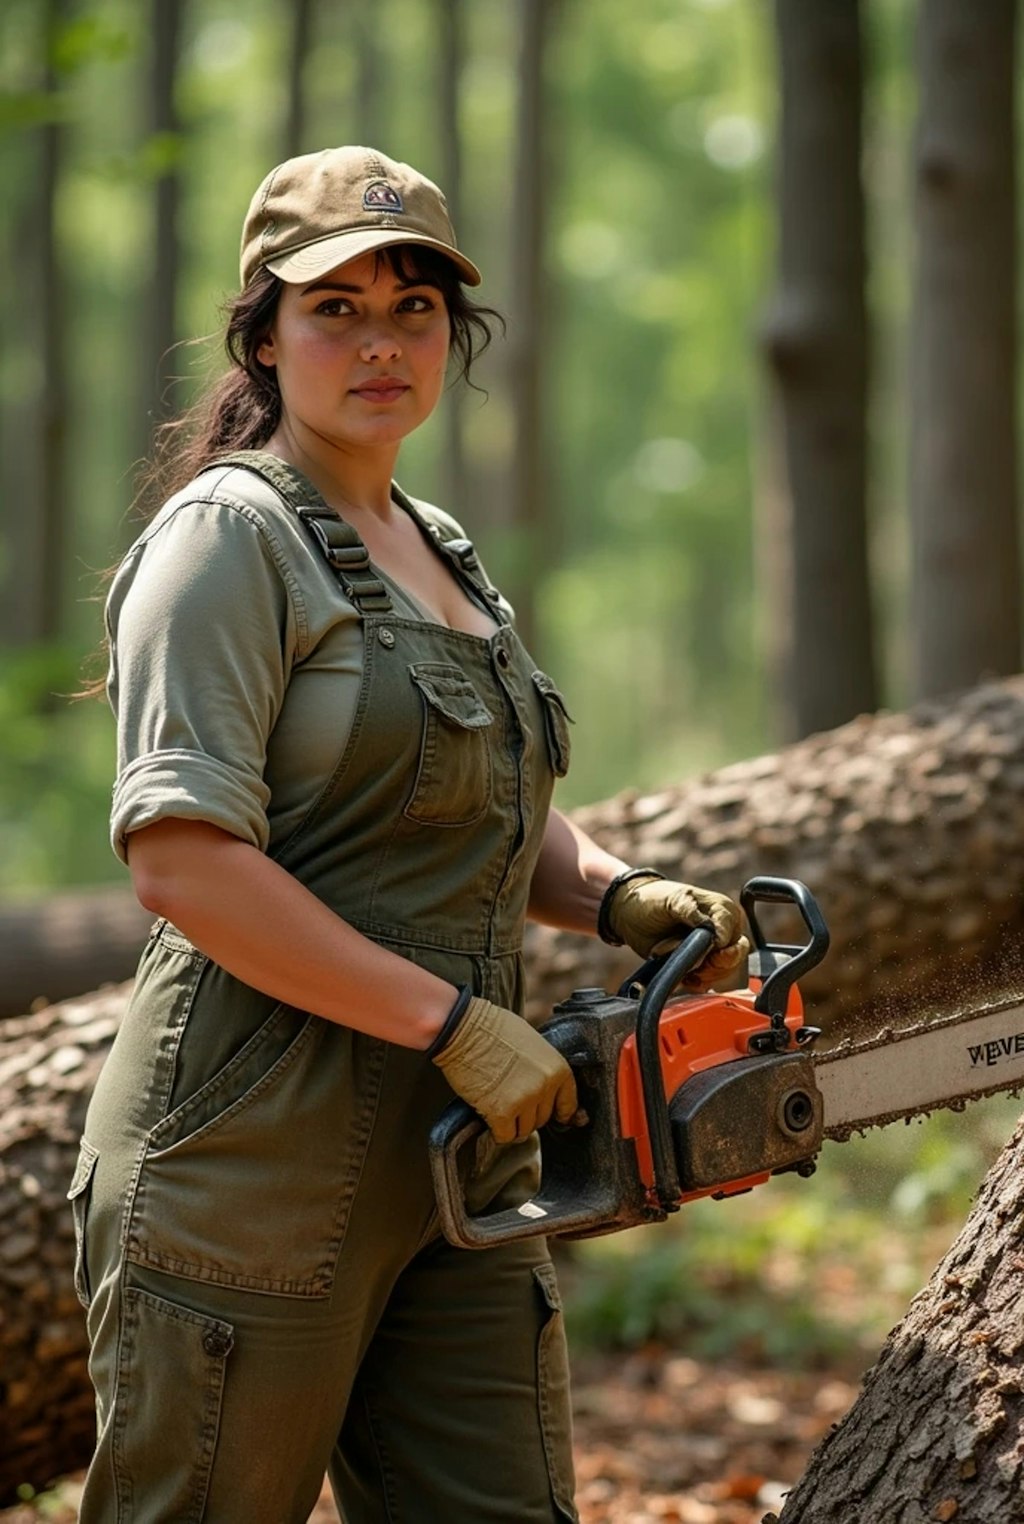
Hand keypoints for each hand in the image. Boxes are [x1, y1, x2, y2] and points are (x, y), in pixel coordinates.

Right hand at [430, 996, 578, 1143]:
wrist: (463, 1028)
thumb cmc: (493, 1028)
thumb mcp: (531, 1042)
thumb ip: (543, 1068)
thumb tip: (546, 1088)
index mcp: (557, 1068)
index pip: (568, 1104)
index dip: (558, 1112)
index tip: (554, 1117)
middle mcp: (544, 1087)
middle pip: (542, 1119)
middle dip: (527, 1113)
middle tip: (510, 1097)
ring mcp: (524, 1101)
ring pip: (524, 1130)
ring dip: (512, 1123)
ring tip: (498, 1102)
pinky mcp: (501, 1113)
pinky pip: (505, 1136)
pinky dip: (496, 1130)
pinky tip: (489, 1113)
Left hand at [605, 872, 748, 990]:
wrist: (630, 914)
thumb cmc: (652, 900)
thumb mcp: (671, 899)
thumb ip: (692, 911)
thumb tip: (711, 928)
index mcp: (722, 910)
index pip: (732, 936)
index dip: (718, 947)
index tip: (702, 950)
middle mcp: (723, 929)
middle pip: (734, 957)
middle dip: (713, 965)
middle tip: (693, 964)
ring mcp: (713, 949)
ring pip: (723, 972)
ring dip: (700, 973)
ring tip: (676, 960)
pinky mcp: (701, 964)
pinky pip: (709, 982)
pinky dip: (696, 983)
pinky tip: (682, 976)